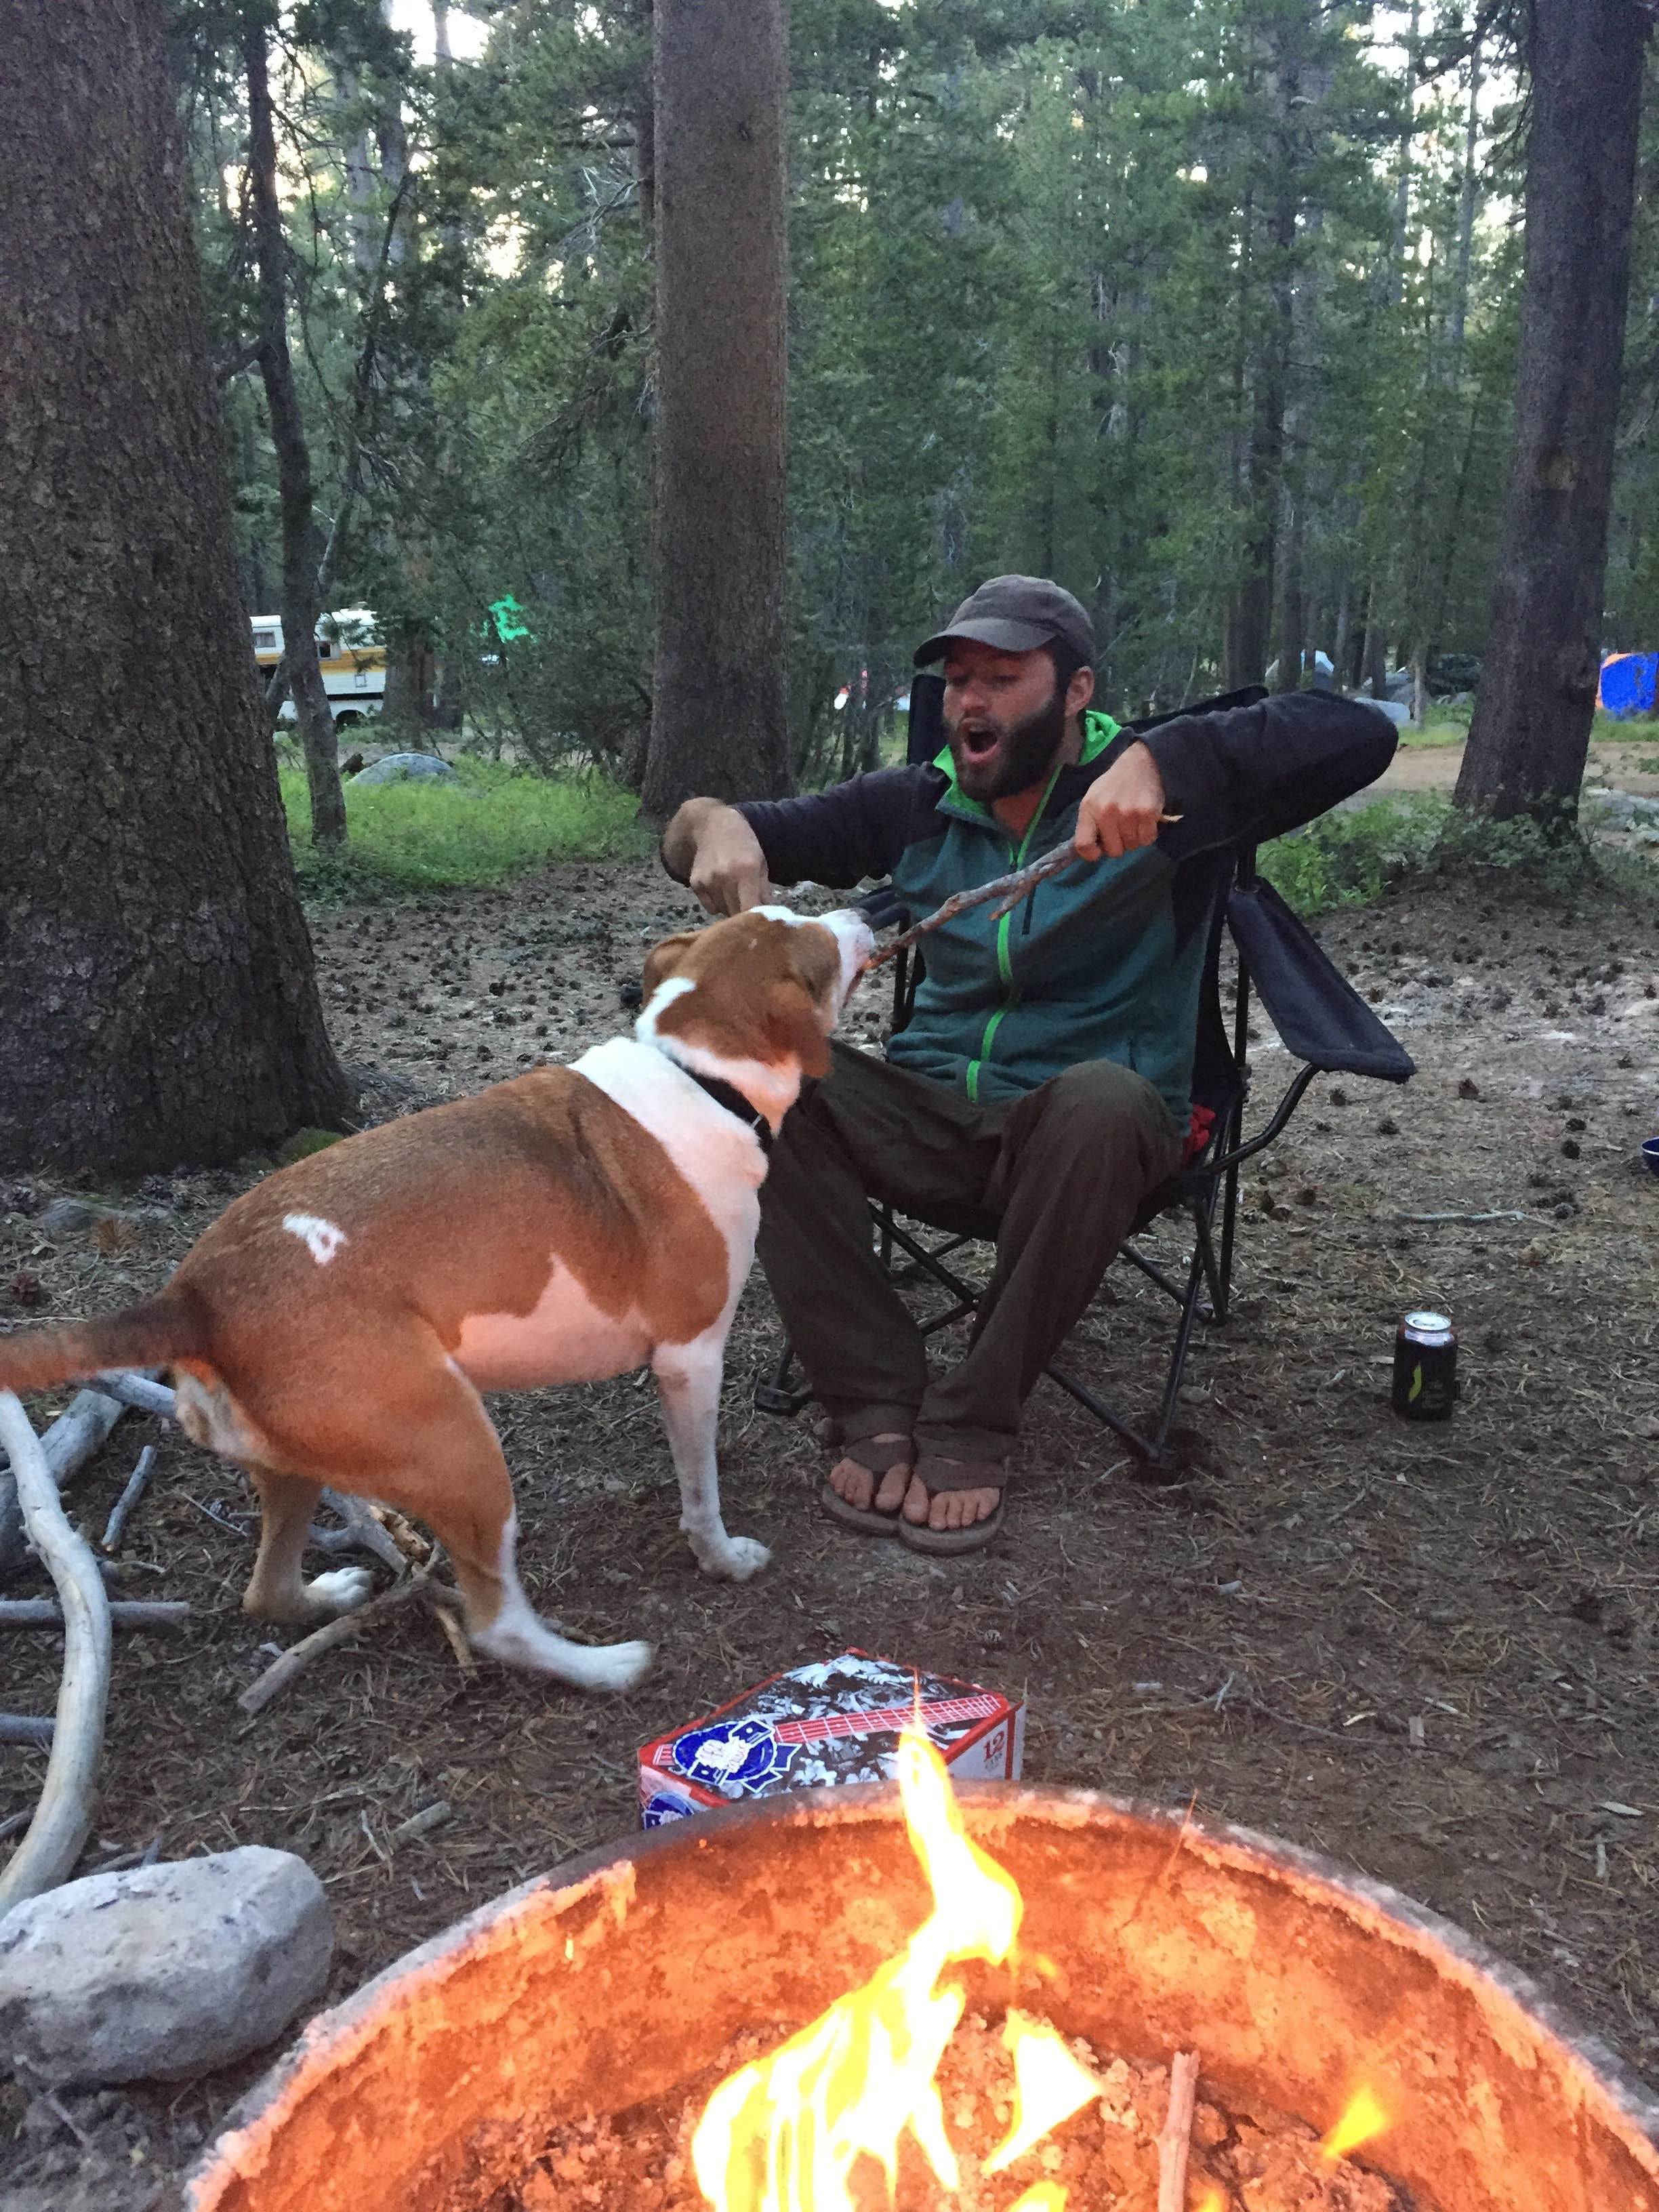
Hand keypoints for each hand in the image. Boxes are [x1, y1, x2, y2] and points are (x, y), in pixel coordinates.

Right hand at [686, 804, 772, 915]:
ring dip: (730, 908)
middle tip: (749, 908)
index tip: (761, 924)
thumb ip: (764, 891)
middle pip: (735, 914)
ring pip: (723, 911)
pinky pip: (710, 907)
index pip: (750, 909)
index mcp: (745, 872)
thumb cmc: (742, 843)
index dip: (756, 921)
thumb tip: (770, 917)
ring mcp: (708, 881)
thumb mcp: (760, 862)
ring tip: (734, 892)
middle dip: (744, 915)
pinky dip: (717, 903)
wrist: (710, 826)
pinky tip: (720, 888)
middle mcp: (725, 878)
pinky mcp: (695, 884)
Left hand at [1073, 741, 1166, 860]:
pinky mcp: (1147, 813)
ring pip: (1132, 846)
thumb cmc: (1114, 785)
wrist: (1140, 763)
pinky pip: (1148, 839)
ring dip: (1135, 838)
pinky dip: (1148, 834)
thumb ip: (1090, 824)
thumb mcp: (1093, 799)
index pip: (1083, 845)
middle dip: (1119, 844)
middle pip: (1114, 851)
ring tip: (1134, 821)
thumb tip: (1092, 851)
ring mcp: (1127, 813)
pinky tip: (1145, 820)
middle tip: (1123, 829)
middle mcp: (1106, 812)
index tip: (1100, 850)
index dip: (1092, 854)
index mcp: (1088, 809)